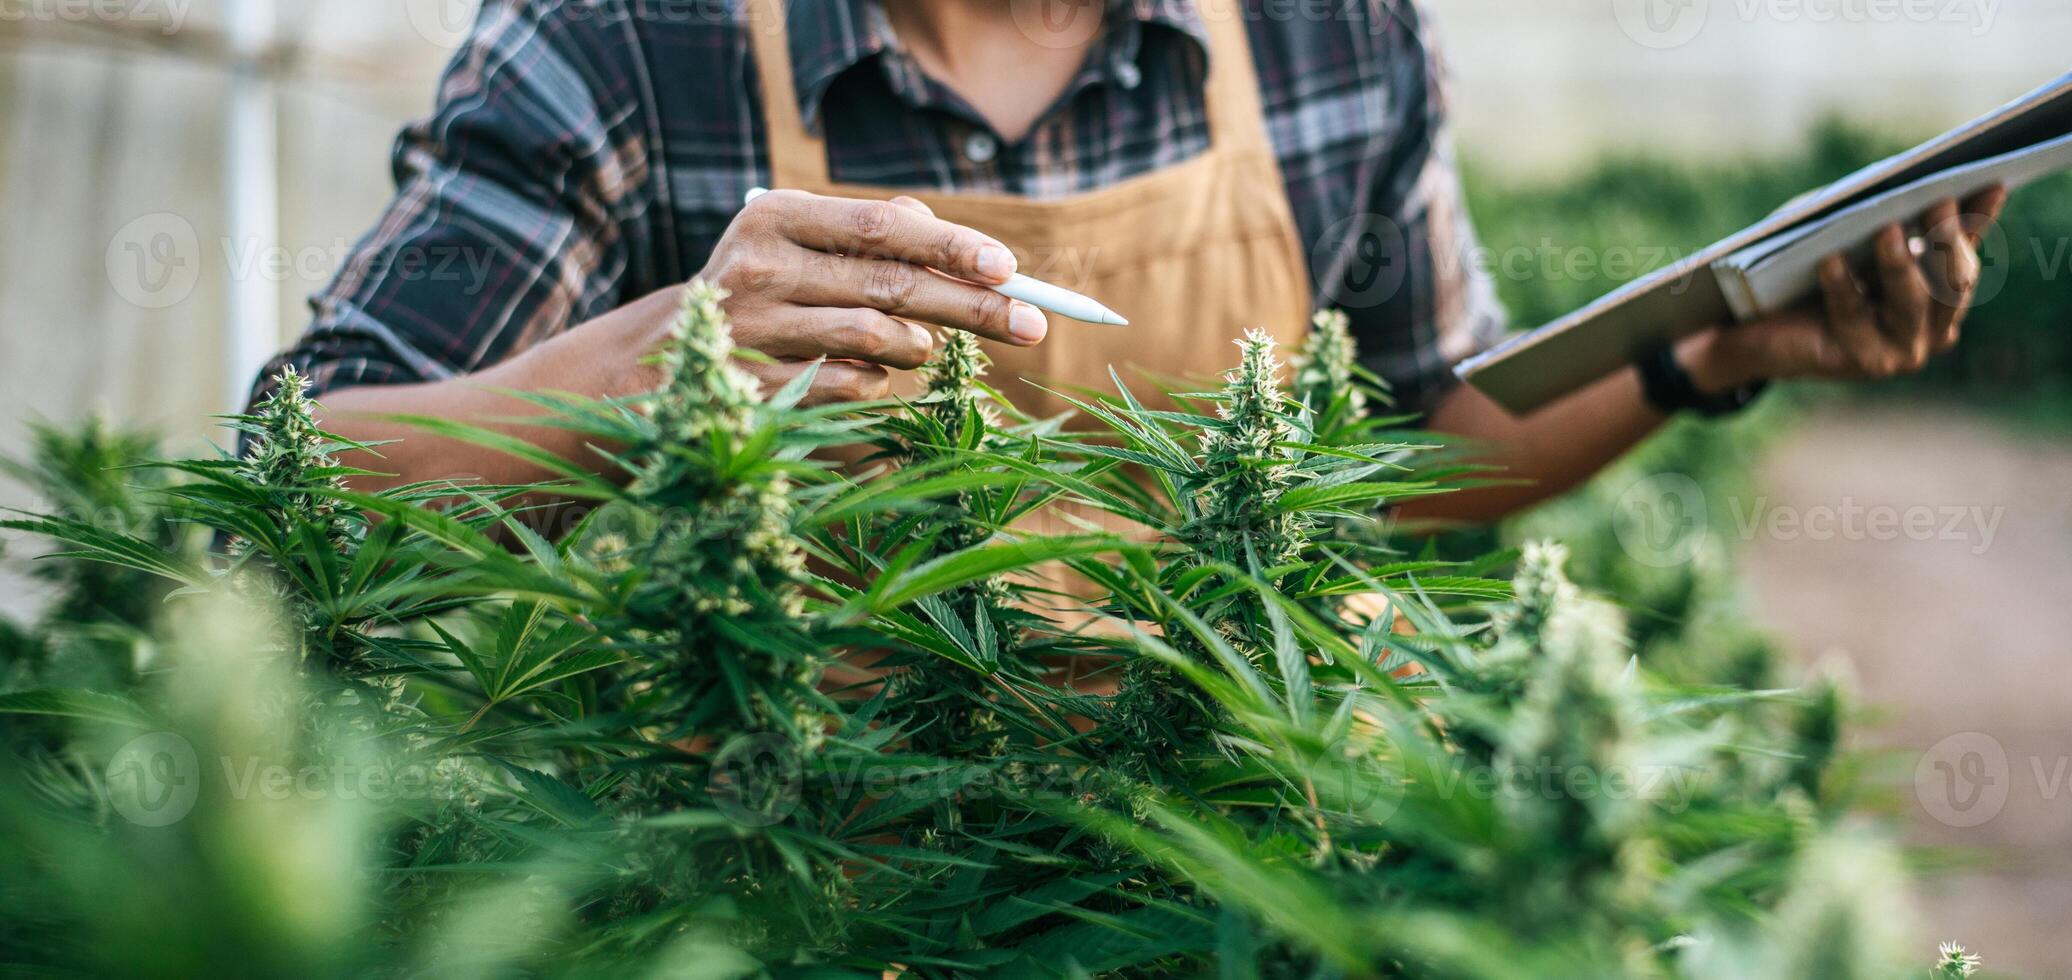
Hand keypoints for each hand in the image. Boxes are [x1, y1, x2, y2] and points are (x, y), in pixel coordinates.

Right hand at [692, 189, 1048, 404]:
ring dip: (917, 348)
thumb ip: (871, 232)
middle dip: (973, 306)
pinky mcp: (756, 389)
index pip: (880, 226)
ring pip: (876, 340)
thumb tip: (954, 239)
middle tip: (1033, 325)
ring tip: (919, 346)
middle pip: (891, 285)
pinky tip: (865, 374)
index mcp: (773, 218)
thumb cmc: (759, 293)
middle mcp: (758, 269)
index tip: (1007, 267)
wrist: (657, 360)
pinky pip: (852, 387)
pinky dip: (877, 383)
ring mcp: (754, 333)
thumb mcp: (798, 245)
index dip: (950, 246)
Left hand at [1679, 184, 2010, 394]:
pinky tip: (1830, 260)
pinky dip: (1843, 285)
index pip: (1966, 249)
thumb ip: (1878, 211)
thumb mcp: (1845, 234)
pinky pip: (1854, 317)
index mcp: (1941, 292)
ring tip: (1886, 230)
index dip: (1979, 218)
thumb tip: (1898, 178)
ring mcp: (1904, 349)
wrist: (1758, 331)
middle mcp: (1935, 326)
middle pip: (1953, 280)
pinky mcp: (1863, 362)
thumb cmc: (1810, 273)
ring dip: (1900, 263)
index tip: (1990, 182)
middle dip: (1946, 238)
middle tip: (1937, 200)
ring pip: (1913, 301)